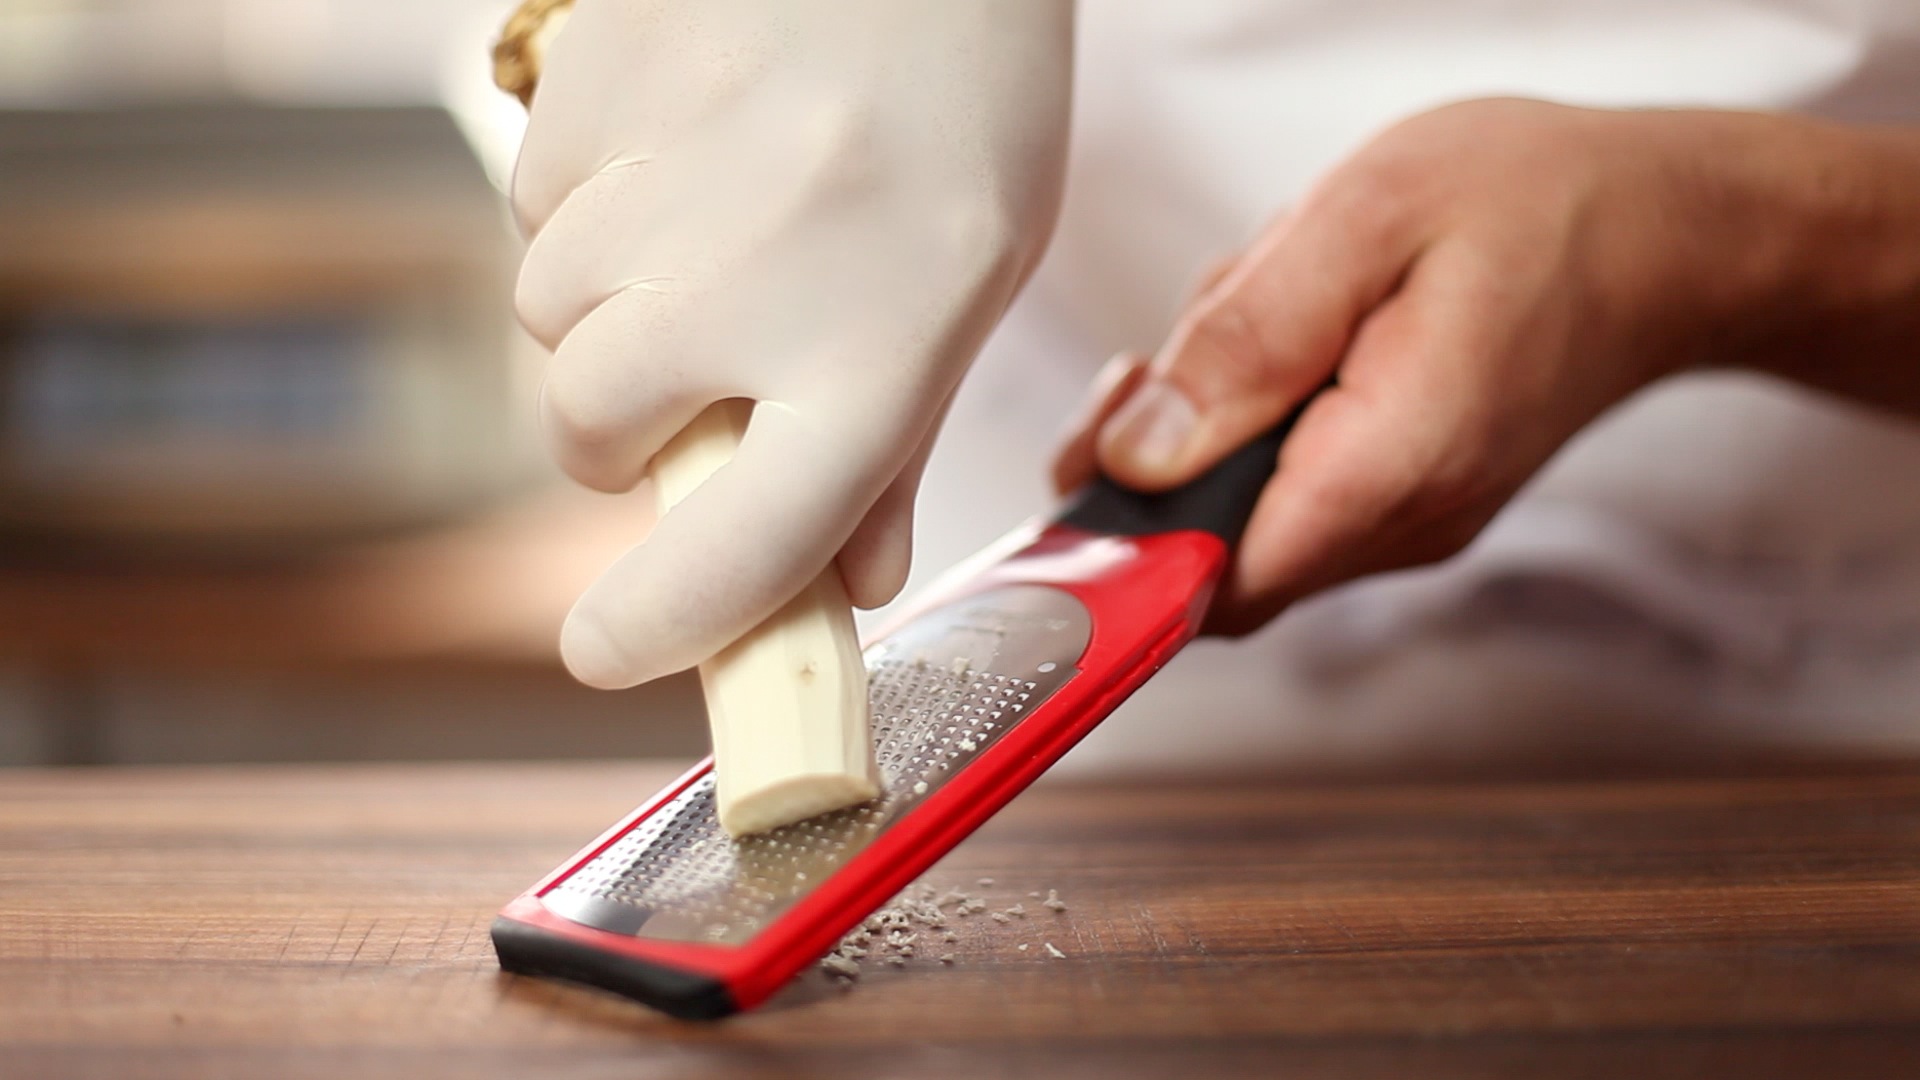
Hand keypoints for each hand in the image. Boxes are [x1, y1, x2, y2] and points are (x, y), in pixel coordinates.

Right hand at [514, 0, 1071, 687]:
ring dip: (600, 307)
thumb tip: (838, 584)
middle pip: (588, 430)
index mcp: (885, 345)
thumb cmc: (965, 101)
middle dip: (615, 433)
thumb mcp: (970, 284)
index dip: (660, 625)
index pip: (746, 547)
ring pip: (545, 314)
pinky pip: (532, 203)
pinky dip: (586, 205)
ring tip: (707, 225)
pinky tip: (677, 147)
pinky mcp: (592, 82)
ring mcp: (669, 172)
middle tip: (688, 379)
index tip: (605, 650)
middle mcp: (768, 270)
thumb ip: (893, 441)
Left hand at [1054, 99, 1919, 633]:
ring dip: (1215, 419)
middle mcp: (1396, 527)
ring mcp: (1404, 524)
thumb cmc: (1544, 204)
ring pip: (1240, 515)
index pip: (1206, 585)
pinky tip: (1309, 328)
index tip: (1082, 476)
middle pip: (1207, 557)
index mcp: (1385, 470)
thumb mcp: (1369, 217)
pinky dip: (1262, 412)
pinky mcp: (1403, 499)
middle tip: (1172, 354)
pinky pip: (1287, 484)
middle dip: (1157, 456)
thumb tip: (1138, 454)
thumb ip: (1243, 340)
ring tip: (1278, 308)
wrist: (1674, 235)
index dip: (1121, 546)